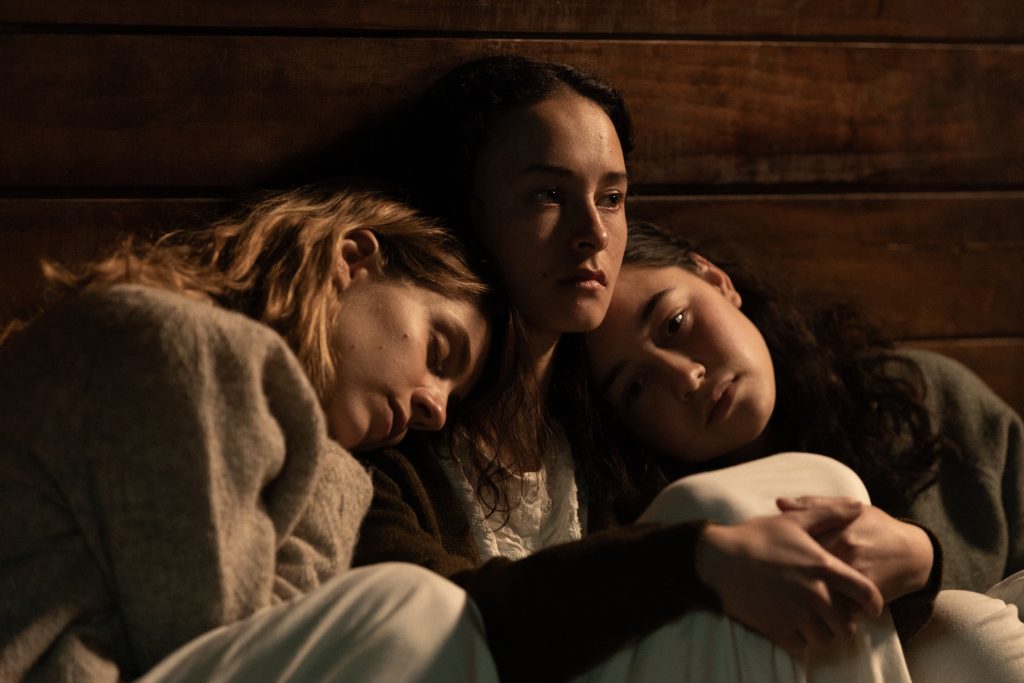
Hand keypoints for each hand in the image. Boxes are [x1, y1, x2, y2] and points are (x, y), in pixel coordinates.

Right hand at [697, 503, 883, 657]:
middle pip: (847, 624)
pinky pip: (801, 646)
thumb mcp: (794, 521)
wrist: (718, 559)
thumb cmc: (756, 537)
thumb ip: (829, 514)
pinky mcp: (777, 628)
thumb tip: (858, 505)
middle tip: (835, 615)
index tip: (870, 606)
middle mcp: (815, 594)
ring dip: (823, 633)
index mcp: (823, 568)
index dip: (873, 603)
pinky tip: (794, 628)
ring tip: (814, 623)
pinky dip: (800, 641)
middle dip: (844, 622)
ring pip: (825, 639)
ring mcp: (796, 614)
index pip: (866, 594)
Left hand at [777, 496, 933, 602]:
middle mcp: (846, 554)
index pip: (797, 543)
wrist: (913, 553)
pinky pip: (839, 608)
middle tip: (776, 578)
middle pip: (805, 570)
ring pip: (820, 592)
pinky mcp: (868, 596)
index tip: (770, 554)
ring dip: (805, 595)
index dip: (779, 550)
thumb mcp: (848, 509)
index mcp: (836, 531)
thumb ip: (813, 505)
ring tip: (791, 593)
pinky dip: (826, 609)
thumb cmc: (875, 527)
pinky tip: (815, 606)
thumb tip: (778, 502)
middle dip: (788, 576)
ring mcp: (857, 577)